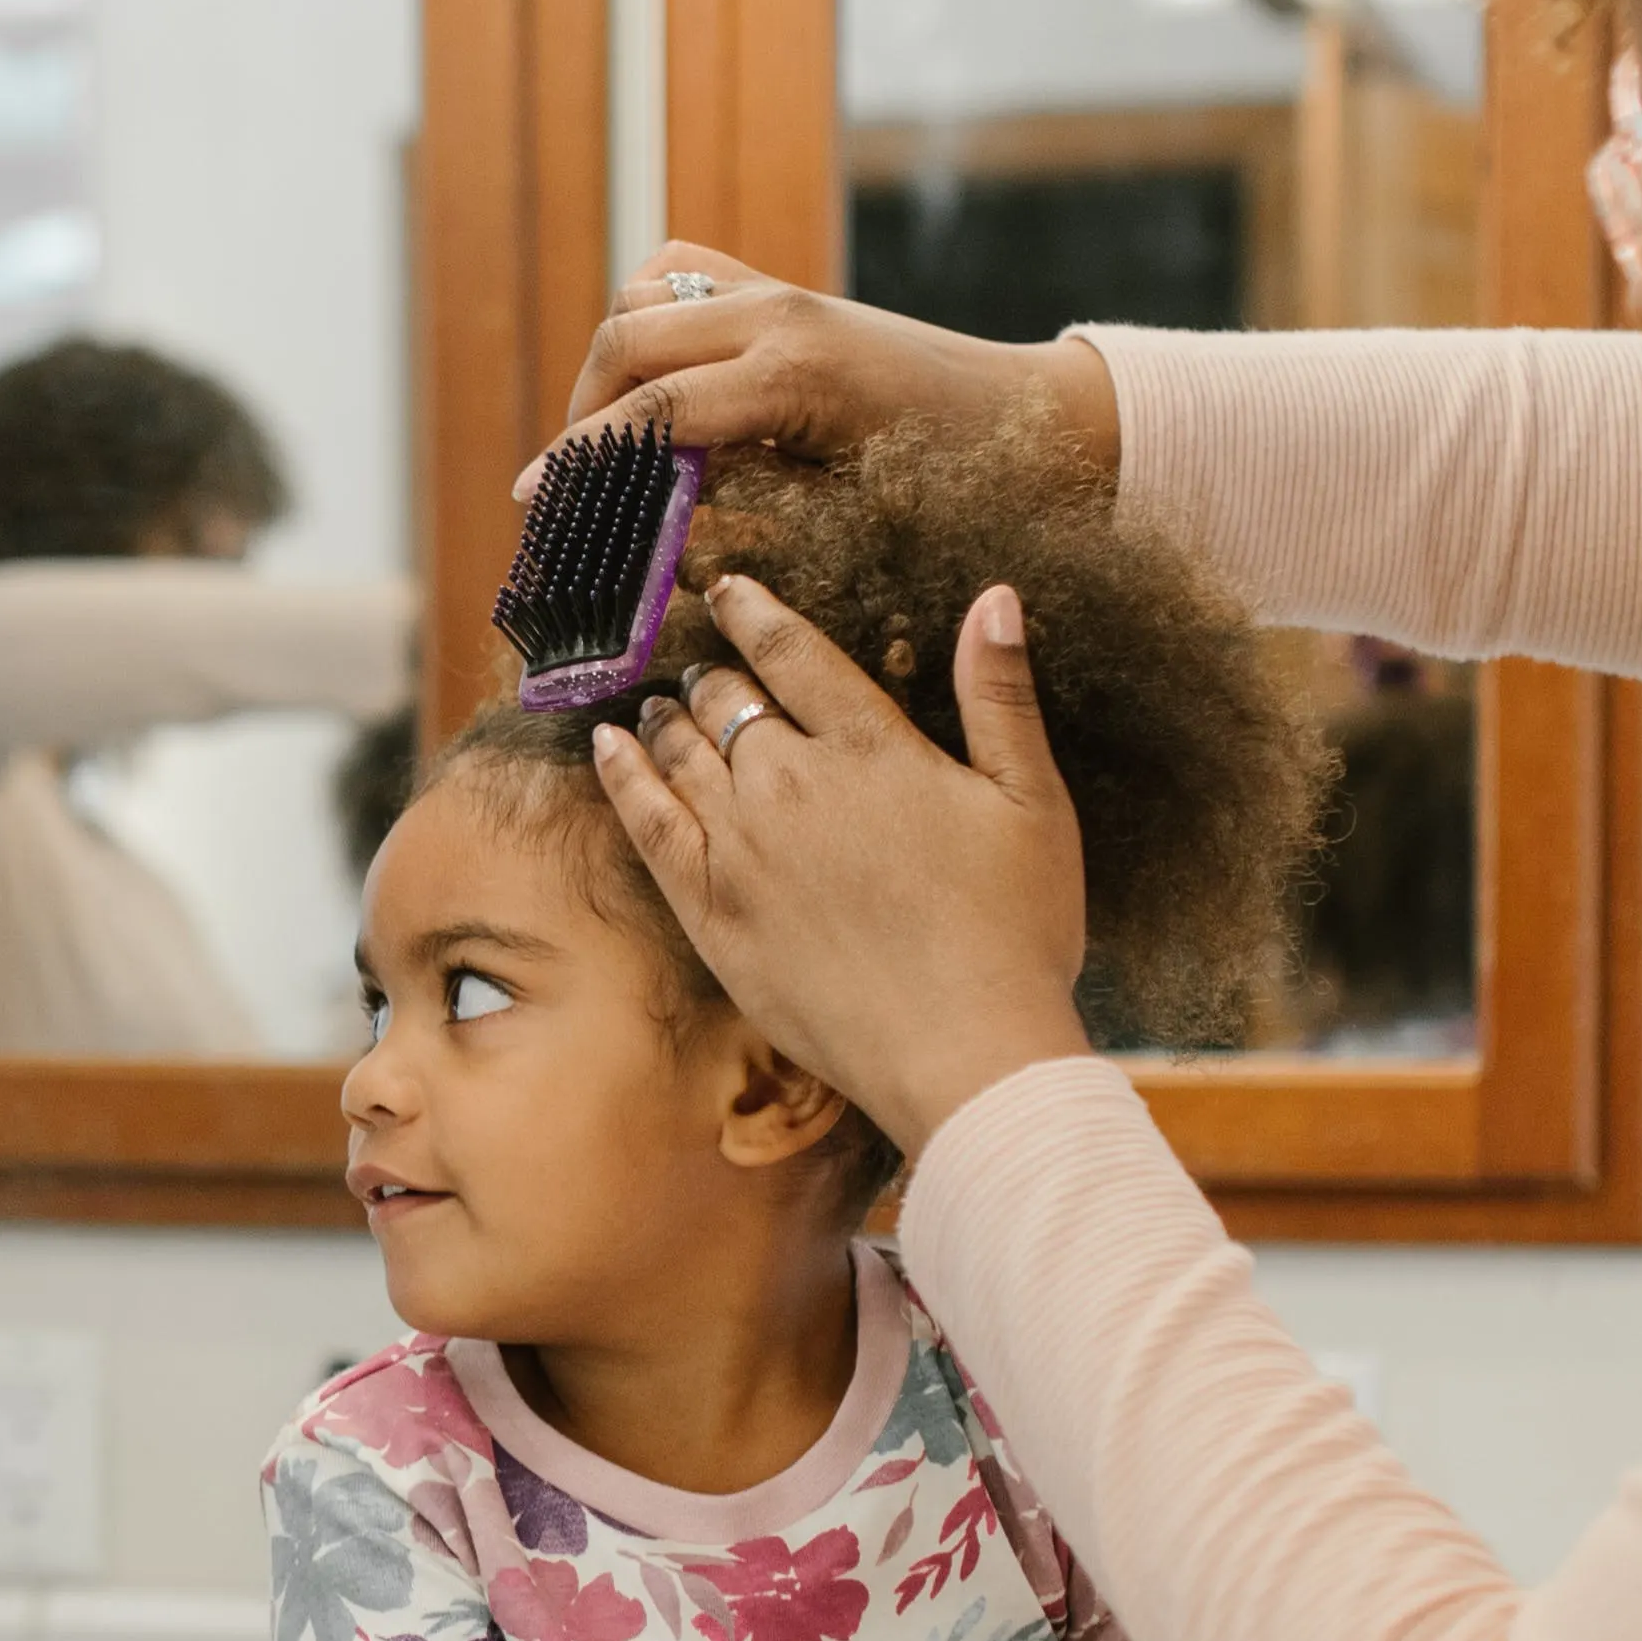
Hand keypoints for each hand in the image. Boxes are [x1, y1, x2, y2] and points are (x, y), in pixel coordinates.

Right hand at [550, 246, 1120, 496]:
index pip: (653, 409)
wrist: (1035, 418)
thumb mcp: (847, 519)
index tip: (531, 498)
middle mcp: (780, 312)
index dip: (581, 457)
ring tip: (604, 439)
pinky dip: (648, 317)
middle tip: (560, 486)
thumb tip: (655, 527)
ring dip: (610, 364)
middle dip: (582, 414)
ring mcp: (783, 290)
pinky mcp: (786, 289)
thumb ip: (743, 513)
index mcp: (796, 371)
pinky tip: (649, 377)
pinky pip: (684, 274)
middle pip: (630, 339)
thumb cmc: (956, 486)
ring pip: (646, 296)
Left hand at [588, 571, 1091, 1152]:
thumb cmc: (1014, 931)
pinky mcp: (711, 912)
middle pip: (728, 702)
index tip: (728, 589)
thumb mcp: (1033, 802)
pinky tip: (609, 748)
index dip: (755, 611)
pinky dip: (623, 776)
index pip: (793, 652)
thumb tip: (995, 596)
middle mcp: (791, 784)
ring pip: (682, 755)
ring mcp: (741, 849)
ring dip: (667, 718)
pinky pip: (647, 825)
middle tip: (705, 668)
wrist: (963, 1052)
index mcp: (871, 745)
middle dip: (715, 676)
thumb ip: (1002, 695)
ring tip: (657, 702)